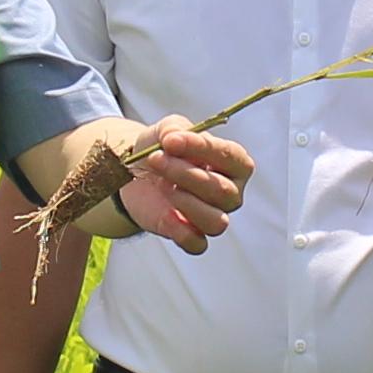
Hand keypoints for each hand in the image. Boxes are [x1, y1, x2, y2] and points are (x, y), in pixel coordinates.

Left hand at [116, 118, 251, 252]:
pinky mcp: (192, 236)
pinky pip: (197, 244)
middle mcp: (231, 192)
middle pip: (221, 191)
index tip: (171, 141)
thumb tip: (174, 139)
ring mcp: (214, 216)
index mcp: (234, 163)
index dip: (202, 148)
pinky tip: (167, 214)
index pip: (230, 157)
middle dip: (184, 173)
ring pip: (215, 221)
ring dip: (185, 202)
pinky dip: (182, 232)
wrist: (138, 174)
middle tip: (156, 159)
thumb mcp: (168, 130)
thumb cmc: (164, 150)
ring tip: (163, 185)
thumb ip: (174, 128)